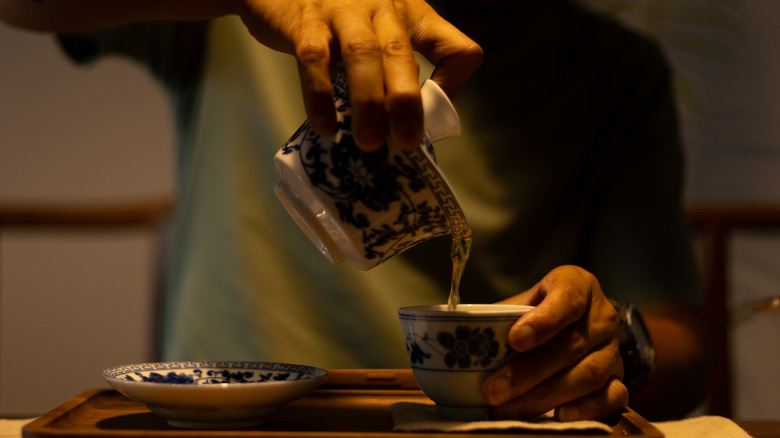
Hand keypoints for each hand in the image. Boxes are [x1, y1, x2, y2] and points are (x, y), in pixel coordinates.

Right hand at [229, 0, 481, 150]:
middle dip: (406, 102)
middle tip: (406, 142)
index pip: (451, 44)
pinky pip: (314, 59)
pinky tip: (325, 125)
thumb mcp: (381, 33)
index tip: (435, 111)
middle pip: (401, 53)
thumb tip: (411, 123)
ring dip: (368, 101)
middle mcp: (382, 9)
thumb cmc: (340, 18)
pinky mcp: (305, 21)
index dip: (454, 78)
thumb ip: (399, 68)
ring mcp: (342, 12)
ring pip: (362, 54)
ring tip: (369, 142)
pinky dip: (320, 95)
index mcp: (411, 16)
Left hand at [484, 265, 628, 420]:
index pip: (568, 297)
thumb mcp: (522, 304)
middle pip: (570, 345)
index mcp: (577, 285)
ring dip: (544, 397)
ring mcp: (613, 349)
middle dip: (527, 372)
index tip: (514, 339)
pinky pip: (612, 398)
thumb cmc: (539, 312)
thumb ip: (499, 317)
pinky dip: (586, 409)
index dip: (543, 320)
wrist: (581, 325)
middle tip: (492, 390)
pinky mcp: (620, 379)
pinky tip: (557, 417)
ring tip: (507, 409)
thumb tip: (453, 335)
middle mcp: (602, 316)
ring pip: (588, 375)